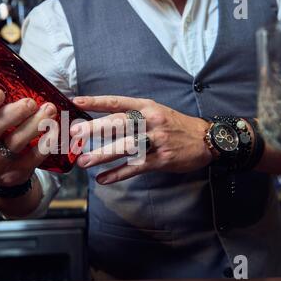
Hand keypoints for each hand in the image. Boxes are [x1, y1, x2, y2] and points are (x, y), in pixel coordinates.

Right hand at [0, 89, 57, 186]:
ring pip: (15, 143)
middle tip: (30, 102)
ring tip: (49, 110)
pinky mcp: (15, 174)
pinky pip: (33, 157)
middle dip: (14, 112)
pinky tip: (54, 129)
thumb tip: (11, 78)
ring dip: (35, 124)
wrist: (0, 172)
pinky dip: (46, 142)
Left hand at [71, 96, 212, 184]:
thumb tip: (102, 123)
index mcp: (146, 107)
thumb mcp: (155, 112)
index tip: (76, 102)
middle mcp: (150, 122)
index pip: (117, 102)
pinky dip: (118, 174)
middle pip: (119, 124)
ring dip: (102, 155)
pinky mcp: (160, 160)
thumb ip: (132, 115)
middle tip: (75, 134)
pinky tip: (103, 179)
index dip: (96, 101)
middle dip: (95, 129)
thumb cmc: (174, 125)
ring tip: (83, 161)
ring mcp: (156, 141)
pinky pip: (135, 168)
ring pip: (125, 147)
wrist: (205, 139)